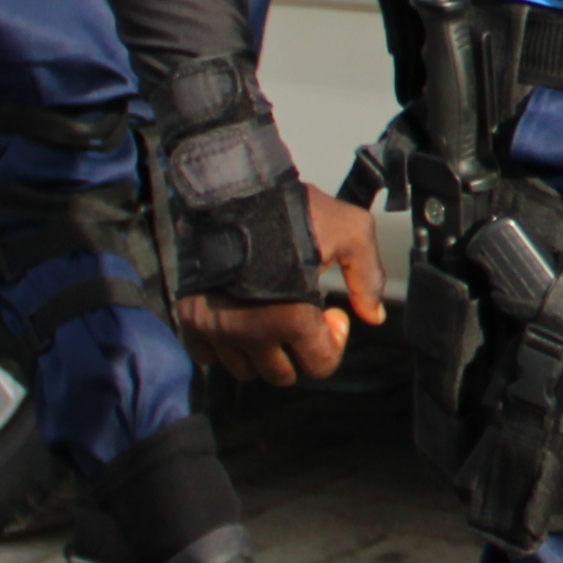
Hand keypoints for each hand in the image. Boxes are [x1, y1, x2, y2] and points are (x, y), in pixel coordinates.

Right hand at [176, 191, 386, 385]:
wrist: (231, 188)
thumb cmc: (292, 209)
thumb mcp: (350, 231)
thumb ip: (368, 277)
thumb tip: (373, 318)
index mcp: (291, 317)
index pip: (320, 365)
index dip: (333, 342)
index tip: (331, 314)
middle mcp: (251, 332)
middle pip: (282, 375)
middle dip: (298, 350)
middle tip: (300, 316)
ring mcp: (216, 328)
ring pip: (245, 370)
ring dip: (262, 351)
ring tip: (269, 315)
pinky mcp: (190, 318)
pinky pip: (208, 356)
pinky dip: (224, 345)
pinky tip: (238, 317)